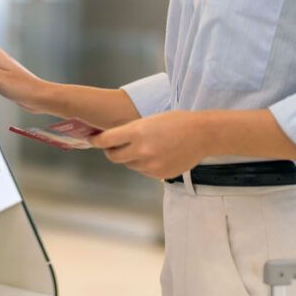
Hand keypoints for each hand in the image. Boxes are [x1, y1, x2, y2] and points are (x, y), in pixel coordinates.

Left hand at [90, 111, 208, 179]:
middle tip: (113, 145)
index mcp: (137, 132)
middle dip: (111, 151)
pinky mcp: (159, 175)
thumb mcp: (149, 120)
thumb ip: (131, 131)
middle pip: (113, 156)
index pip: (106, 140)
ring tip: (143, 146)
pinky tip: (155, 154)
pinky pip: (143, 171)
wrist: (202, 135)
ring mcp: (150, 165)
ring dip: (129, 157)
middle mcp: (141, 151)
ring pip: (129, 164)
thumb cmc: (177, 122)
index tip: (93, 139)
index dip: (97, 140)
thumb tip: (114, 140)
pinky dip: (143, 164)